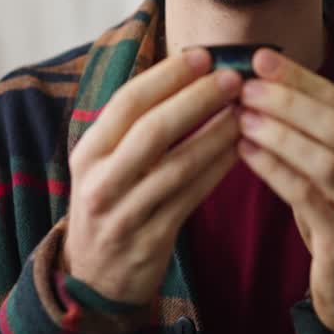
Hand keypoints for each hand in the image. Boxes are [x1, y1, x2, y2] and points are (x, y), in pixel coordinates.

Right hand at [64, 48, 242, 303]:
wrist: (92, 278)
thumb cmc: (109, 202)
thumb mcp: (104, 163)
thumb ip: (134, 125)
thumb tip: (186, 72)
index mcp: (88, 152)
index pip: (127, 102)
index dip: (167, 76)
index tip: (202, 56)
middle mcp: (101, 181)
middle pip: (153, 129)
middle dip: (197, 98)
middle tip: (232, 78)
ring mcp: (125, 213)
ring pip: (178, 164)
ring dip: (216, 133)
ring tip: (244, 111)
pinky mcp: (151, 240)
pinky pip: (192, 196)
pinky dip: (218, 169)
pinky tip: (240, 149)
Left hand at [236, 48, 333, 333]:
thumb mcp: (330, 174)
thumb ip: (310, 135)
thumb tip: (260, 81)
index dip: (300, 78)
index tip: (260, 58)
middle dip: (287, 101)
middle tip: (244, 86)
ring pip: (324, 159)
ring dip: (278, 133)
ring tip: (239, 116)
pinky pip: (307, 196)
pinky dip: (274, 170)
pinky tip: (244, 153)